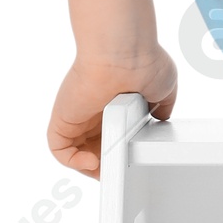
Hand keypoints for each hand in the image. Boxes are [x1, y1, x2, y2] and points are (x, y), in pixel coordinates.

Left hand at [47, 48, 177, 178]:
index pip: (111, 137)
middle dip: (106, 165)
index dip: (118, 154)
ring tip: (107, 168)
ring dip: (91, 167)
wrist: (125, 52)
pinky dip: (72, 161)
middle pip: (93, 149)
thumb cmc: (144, 62)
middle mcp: (94, 110)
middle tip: (119, 170)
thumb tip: (162, 117)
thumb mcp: (164, 89)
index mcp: (116, 105)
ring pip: (76, 152)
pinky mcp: (63, 119)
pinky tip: (91, 162)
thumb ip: (162, 107)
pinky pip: (59, 149)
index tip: (128, 161)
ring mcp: (77, 115)